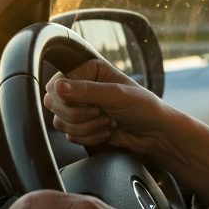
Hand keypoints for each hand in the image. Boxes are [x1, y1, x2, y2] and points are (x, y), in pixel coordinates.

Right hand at [44, 59, 168, 156]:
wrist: (155, 134)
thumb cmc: (143, 107)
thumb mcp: (116, 95)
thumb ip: (86, 91)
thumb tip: (58, 87)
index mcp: (89, 70)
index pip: (57, 82)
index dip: (66, 97)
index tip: (89, 104)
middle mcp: (81, 87)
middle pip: (53, 103)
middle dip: (78, 115)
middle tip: (100, 113)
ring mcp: (80, 108)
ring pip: (59, 122)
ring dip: (85, 128)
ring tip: (107, 123)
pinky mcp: (82, 127)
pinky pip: (69, 136)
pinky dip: (88, 137)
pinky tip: (106, 132)